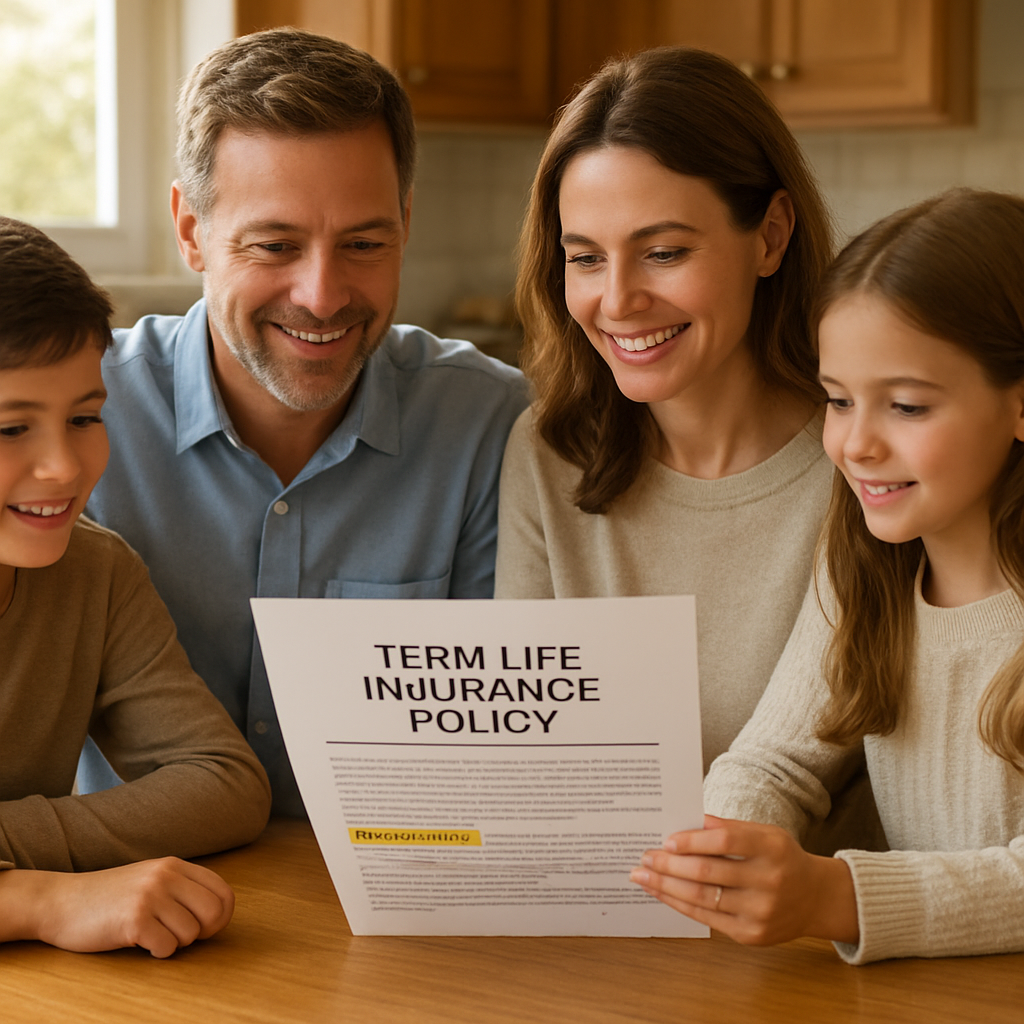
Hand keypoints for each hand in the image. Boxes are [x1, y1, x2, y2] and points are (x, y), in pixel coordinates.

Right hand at [0, 858, 234, 957]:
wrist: (60, 902)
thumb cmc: (109, 898)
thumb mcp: (151, 879)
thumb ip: (182, 888)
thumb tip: (220, 912)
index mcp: (174, 865)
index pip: (223, 892)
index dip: (222, 916)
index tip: (205, 927)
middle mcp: (166, 876)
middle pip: (214, 912)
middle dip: (203, 933)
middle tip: (179, 936)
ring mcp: (150, 896)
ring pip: (191, 934)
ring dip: (174, 943)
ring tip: (152, 934)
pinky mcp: (134, 920)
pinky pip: (167, 947)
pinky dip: (157, 952)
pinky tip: (140, 943)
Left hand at [629, 815, 858, 945]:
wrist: (816, 899)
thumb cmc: (782, 859)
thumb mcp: (766, 834)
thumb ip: (729, 828)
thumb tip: (688, 822)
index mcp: (772, 849)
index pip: (726, 842)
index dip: (693, 840)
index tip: (667, 840)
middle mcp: (769, 882)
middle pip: (708, 872)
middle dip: (669, 865)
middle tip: (644, 857)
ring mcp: (760, 912)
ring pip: (702, 898)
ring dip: (666, 886)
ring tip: (643, 876)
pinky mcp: (751, 935)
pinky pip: (707, 918)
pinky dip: (679, 904)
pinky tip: (662, 892)